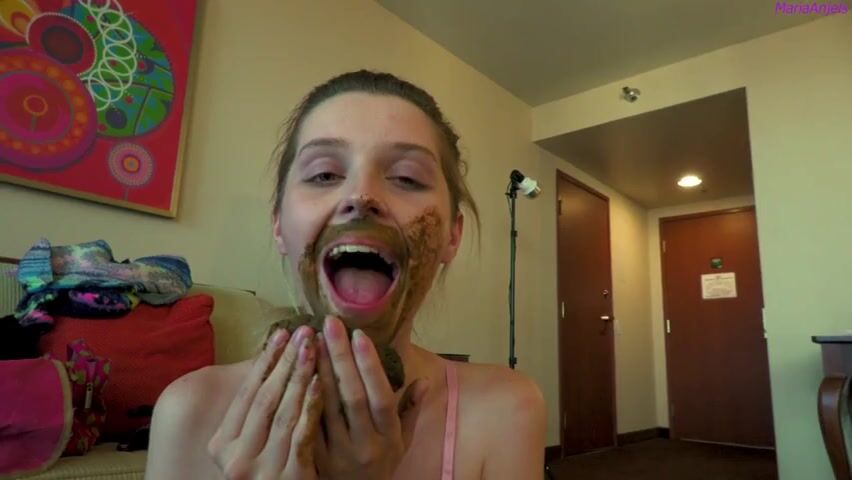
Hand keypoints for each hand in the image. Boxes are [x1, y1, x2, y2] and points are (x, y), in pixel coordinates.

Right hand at [207, 326, 322, 479]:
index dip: (265, 362)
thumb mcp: (247, 443)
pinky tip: (322, 382)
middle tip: (303, 332)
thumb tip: (270, 358)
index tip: (280, 333)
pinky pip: (303, 434)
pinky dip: (311, 406)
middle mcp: (236, 459)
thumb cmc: (264, 471)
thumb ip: (255, 408)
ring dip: (301, 377)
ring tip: (314, 348)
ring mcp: (263, 470)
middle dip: (286, 362)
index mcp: (221, 445)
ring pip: (284, 413)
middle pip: (265, 399)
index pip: (246, 394)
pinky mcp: (290, 478)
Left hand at [313, 316, 429, 479]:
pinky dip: (302, 395)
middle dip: (340, 357)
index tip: (359, 335)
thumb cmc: (380, 465)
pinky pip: (307, 423)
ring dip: (318, 370)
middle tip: (330, 324)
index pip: (381, 397)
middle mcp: (365, 445)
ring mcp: (337, 453)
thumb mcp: (403, 442)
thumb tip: (424, 380)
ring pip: (326, 407)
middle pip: (351, 396)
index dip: (370, 366)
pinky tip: (297, 371)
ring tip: (312, 339)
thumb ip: (411, 410)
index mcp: (389, 438)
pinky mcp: (314, 458)